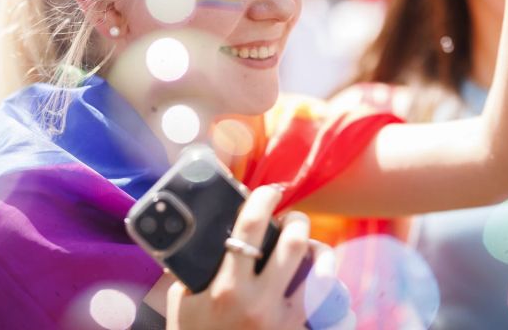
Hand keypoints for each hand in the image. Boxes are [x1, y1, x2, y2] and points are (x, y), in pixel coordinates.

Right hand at [166, 186, 312, 329]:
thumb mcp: (182, 300)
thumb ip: (195, 266)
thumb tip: (203, 227)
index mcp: (227, 288)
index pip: (250, 227)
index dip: (262, 200)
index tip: (269, 191)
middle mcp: (259, 303)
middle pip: (294, 244)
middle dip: (297, 221)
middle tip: (292, 218)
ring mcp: (283, 323)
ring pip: (319, 273)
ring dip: (318, 252)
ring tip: (310, 247)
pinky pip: (325, 306)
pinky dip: (325, 288)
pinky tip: (319, 280)